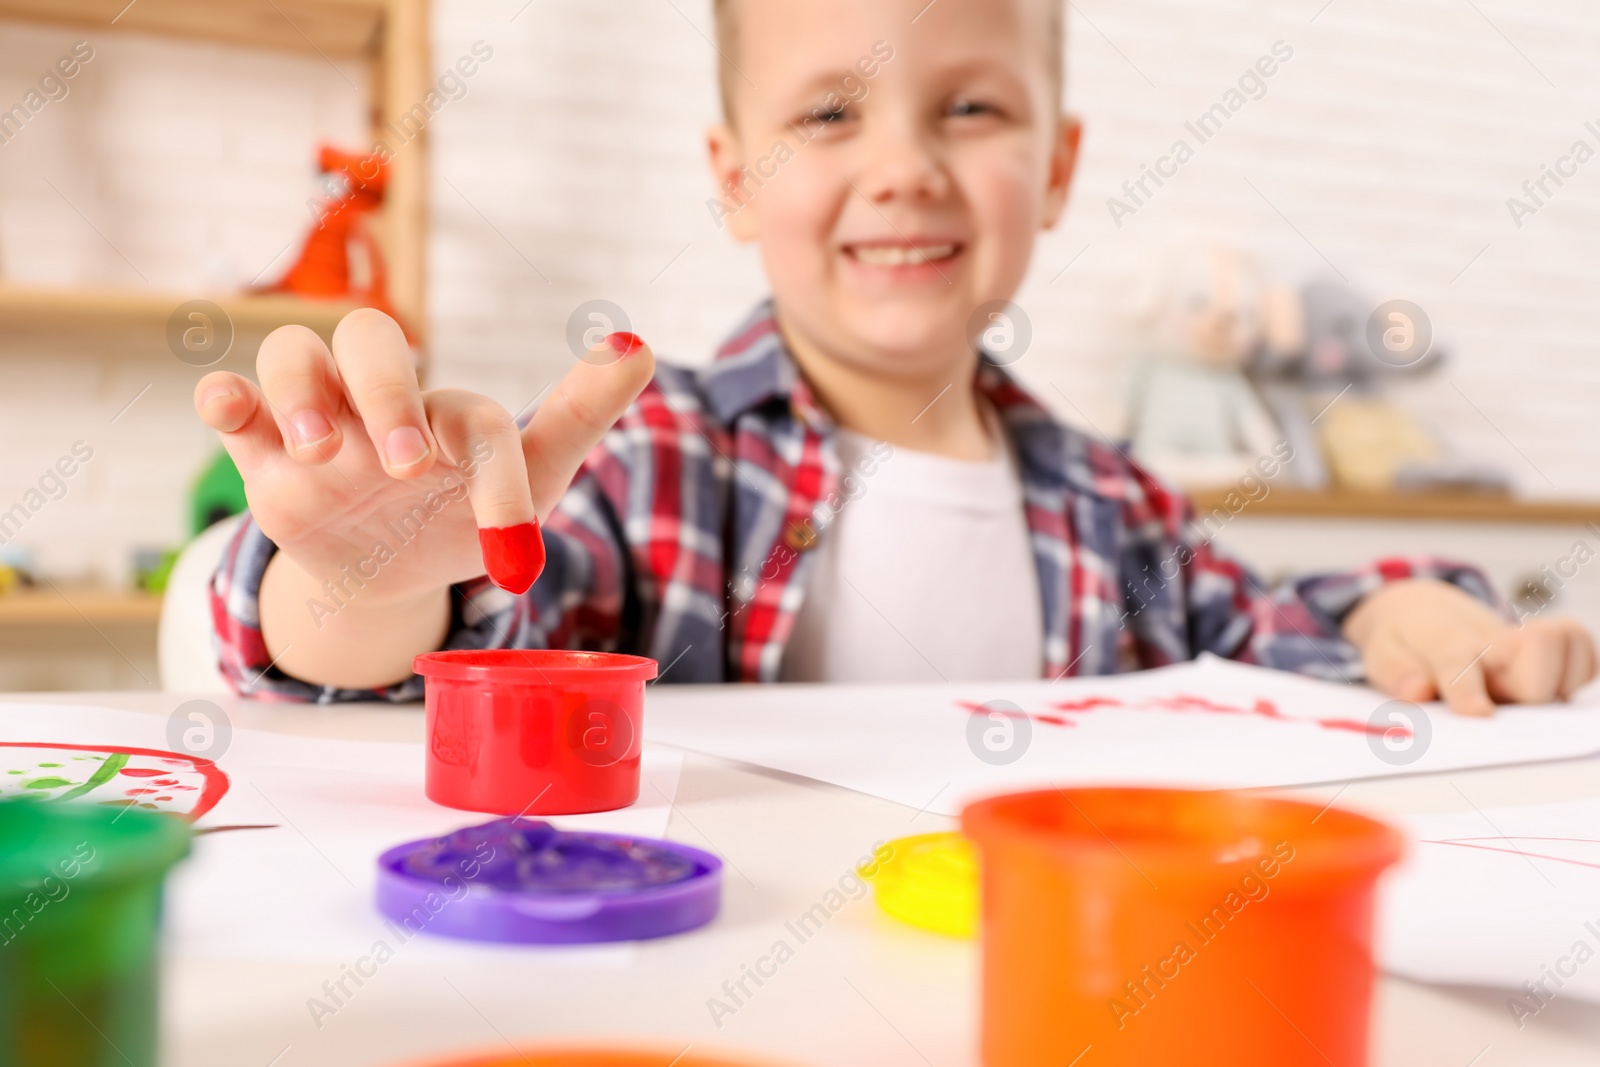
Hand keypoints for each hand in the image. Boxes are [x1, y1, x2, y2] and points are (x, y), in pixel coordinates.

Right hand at [193, 310, 652, 686]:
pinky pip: (231, 402)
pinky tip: (230, 407)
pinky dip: (225, 395)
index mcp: (453, 413)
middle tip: (406, 466)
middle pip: (370, 339)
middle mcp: (384, 401)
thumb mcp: (531, 480)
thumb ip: (580, 416)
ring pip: (294, 354)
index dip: (496, 477)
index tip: (513, 540)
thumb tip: (640, 344)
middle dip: (388, 392)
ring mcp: (320, 422)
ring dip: (303, 389)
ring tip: (319, 451)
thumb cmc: (465, 514)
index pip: (474, 419)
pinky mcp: (263, 453)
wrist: (392, 574)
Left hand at [1342, 579, 1596, 715]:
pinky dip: (1577, 673)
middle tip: (1502, 709)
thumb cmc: (1405, 639)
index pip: (1459, 663)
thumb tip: (1417, 691)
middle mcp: (1493, 644)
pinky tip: (1550, 686)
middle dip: (1529, 694)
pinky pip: (1583, 658)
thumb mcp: (1382, 653)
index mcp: (1446, 645)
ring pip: (1567, 654)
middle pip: (1534, 665)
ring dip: (1558, 684)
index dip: (1468, 688)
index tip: (1478, 713)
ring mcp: (1525, 645)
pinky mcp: (1552, 647)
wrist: (1424, 610)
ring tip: (1524, 695)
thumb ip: (1397, 673)